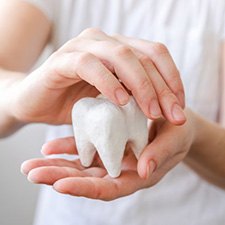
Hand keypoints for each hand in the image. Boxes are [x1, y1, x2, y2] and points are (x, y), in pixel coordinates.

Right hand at [8, 28, 184, 124]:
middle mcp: (103, 42)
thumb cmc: (73, 103)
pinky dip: (108, 83)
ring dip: (141, 86)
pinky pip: (90, 65)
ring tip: (151, 113)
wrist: (34, 103)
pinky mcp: (62, 60)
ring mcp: (82, 47)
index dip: (172, 80)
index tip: (179, 108)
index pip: (155, 55)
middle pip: (143, 56)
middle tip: (173, 116)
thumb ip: (132, 99)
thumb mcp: (109, 103)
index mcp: (117, 50)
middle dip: (162, 88)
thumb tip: (163, 109)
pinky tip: (120, 102)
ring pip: (121, 56)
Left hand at [21, 109, 194, 200]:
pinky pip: (84, 147)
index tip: (60, 185)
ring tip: (31, 164)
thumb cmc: (178, 131)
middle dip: (59, 177)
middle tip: (32, 172)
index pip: (110, 187)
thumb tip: (143, 169)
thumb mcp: (175, 139)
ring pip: (80, 166)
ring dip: (56, 165)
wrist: (173, 119)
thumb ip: (161, 154)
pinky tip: (50, 147)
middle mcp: (120, 169)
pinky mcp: (106, 142)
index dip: (86, 188)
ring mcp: (111, 156)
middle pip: (87, 179)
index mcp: (138, 174)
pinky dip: (67, 148)